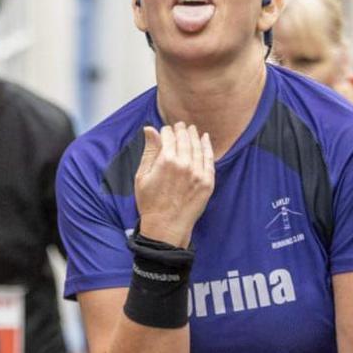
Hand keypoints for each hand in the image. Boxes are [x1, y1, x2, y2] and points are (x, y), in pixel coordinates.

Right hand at [135, 122, 214, 247]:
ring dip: (194, 135)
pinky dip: (207, 147)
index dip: (166, 131)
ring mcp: (198, 173)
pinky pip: (209, 159)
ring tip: (191, 130)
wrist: (166, 227)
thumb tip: (150, 129)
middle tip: (180, 125)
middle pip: (185, 138)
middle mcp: (185, 164)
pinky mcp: (208, 182)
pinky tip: (205, 139)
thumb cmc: (150, 203)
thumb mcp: (142, 175)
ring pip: (198, 146)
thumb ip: (149, 150)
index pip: (168, 136)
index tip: (165, 130)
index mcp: (166, 160)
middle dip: (181, 130)